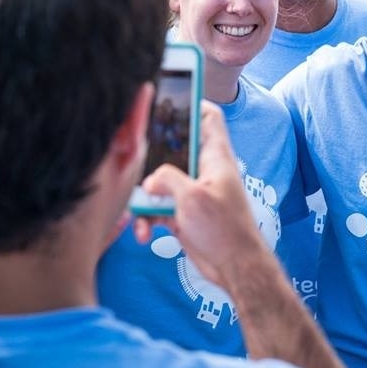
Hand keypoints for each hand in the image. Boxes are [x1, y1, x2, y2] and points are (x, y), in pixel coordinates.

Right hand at [133, 101, 268, 287]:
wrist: (235, 269)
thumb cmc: (225, 231)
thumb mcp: (192, 198)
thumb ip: (167, 179)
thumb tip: (149, 179)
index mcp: (215, 156)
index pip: (208, 116)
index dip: (191, 103)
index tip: (166, 99)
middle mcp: (204, 170)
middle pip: (173, 149)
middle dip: (150, 157)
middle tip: (132, 159)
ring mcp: (192, 191)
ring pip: (159, 182)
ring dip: (144, 198)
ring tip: (138, 213)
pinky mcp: (183, 212)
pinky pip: (158, 208)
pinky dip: (148, 218)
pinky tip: (144, 232)